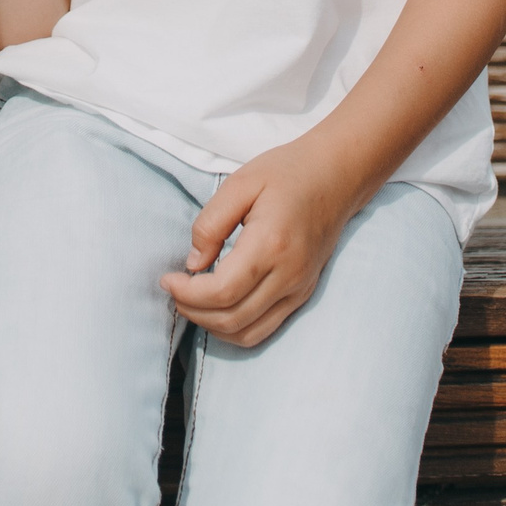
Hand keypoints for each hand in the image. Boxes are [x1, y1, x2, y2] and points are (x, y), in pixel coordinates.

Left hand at [159, 133, 364, 347]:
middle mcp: (289, 274)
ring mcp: (299, 288)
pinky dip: (235, 327)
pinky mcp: (303, 294)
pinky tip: (218, 306)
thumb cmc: (287, 173)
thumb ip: (211, 224)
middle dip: (193, 312)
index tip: (167, 279)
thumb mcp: (240, 183)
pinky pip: (265, 328)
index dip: (187, 293)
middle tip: (173, 291)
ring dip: (211, 325)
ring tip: (191, 301)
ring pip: (247, 333)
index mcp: (271, 244)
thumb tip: (193, 265)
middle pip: (231, 318)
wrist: (337, 175)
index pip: (222, 291)